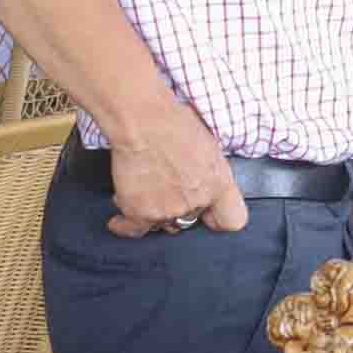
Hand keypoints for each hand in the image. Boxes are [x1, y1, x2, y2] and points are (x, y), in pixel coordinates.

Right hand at [102, 102, 246, 238]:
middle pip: (191, 219)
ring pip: (164, 222)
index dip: (218, 217)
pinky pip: (135, 230)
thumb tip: (204, 181)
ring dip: (156, 210)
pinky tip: (120, 220)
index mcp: (219, 184)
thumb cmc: (175, 124)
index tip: (209, 215)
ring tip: (145, 188)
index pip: (232, 221)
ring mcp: (169, 210)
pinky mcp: (141, 213)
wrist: (144, 122)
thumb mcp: (209, 146)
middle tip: (168, 186)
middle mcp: (197, 202)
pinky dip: (126, 225)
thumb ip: (211, 172)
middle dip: (181, 206)